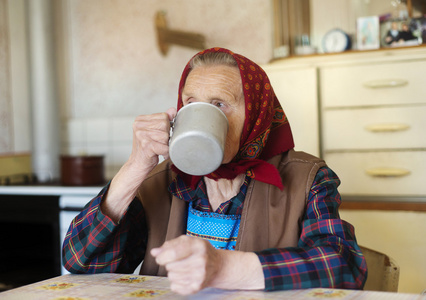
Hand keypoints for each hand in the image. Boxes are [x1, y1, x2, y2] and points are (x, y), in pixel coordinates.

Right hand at [101, 107, 175, 221]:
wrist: (137, 166)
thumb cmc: (147, 149)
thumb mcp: (154, 132)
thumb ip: (162, 120)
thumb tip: (173, 110)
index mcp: (140, 120)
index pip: (163, 116)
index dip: (166, 128)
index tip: (159, 136)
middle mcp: (138, 125)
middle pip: (165, 125)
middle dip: (166, 137)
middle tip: (158, 144)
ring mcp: (141, 135)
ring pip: (166, 136)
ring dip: (166, 145)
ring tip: (158, 149)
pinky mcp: (146, 145)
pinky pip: (165, 147)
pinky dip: (166, 153)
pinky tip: (160, 154)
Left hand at [151, 235, 220, 294]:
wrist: (217, 265)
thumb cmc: (198, 251)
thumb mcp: (186, 241)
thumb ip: (169, 245)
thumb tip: (154, 252)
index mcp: (197, 245)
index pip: (173, 253)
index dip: (162, 257)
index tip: (160, 258)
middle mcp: (200, 260)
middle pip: (170, 266)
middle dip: (169, 264)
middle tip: (178, 262)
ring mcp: (200, 275)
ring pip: (171, 277)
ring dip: (173, 273)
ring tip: (183, 268)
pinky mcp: (197, 287)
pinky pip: (175, 287)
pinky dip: (176, 283)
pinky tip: (184, 277)